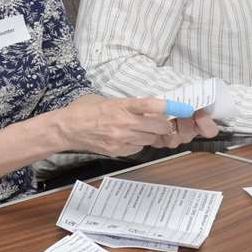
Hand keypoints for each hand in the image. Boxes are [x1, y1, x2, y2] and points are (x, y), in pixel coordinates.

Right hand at [49, 96, 217, 156]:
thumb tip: (149, 108)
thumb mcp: (108, 101)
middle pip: (157, 126)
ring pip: (150, 139)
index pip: (150, 105)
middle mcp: (123, 123)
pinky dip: (139, 143)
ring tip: (142, 129)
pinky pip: (138, 147)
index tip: (183, 108)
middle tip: (163, 122)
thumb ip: (128, 105)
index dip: (169, 108)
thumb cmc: (86, 110)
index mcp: (121, 106)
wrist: (68, 129)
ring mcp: (121, 139)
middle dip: (164, 125)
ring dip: (152, 135)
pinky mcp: (118, 150)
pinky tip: (130, 137)